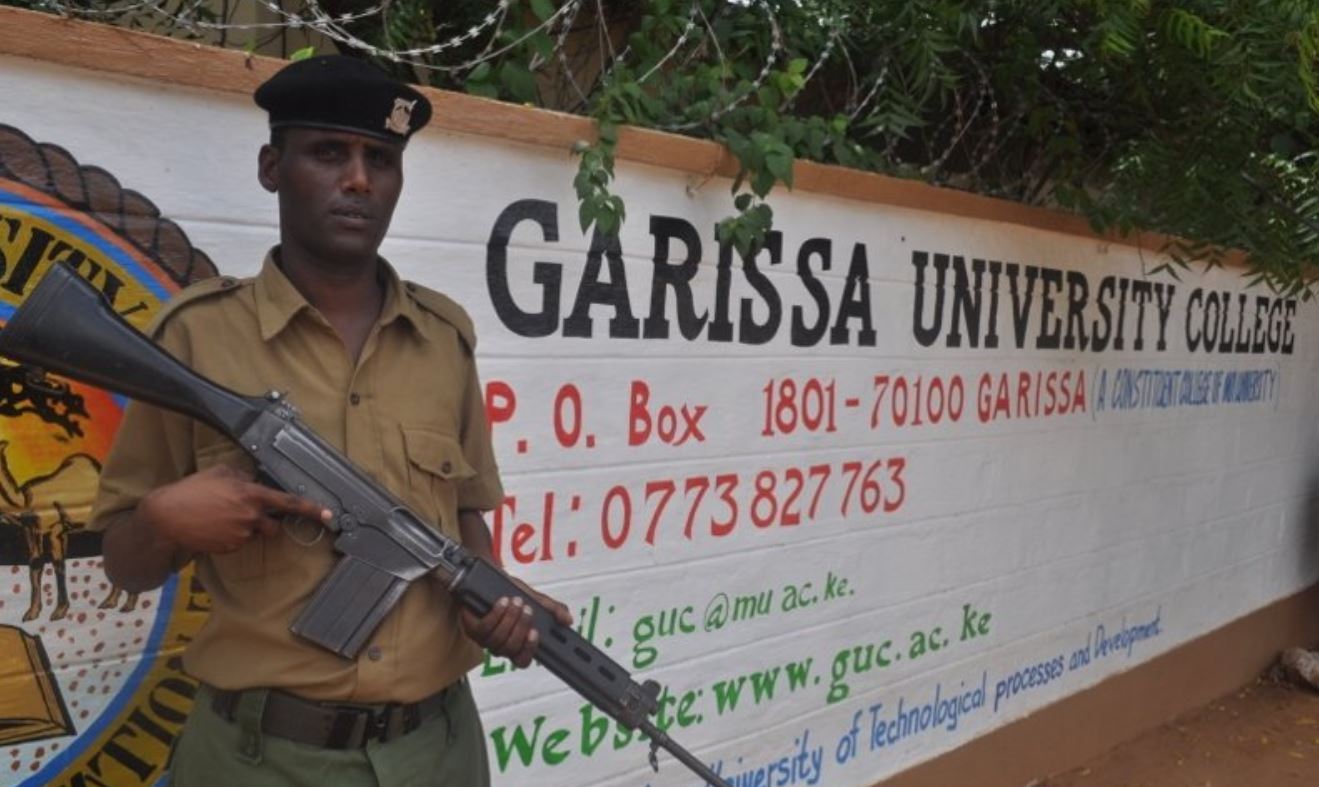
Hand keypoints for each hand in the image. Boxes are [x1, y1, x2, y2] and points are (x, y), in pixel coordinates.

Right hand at [137, 463, 331, 554]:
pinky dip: (231, 536)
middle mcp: (250, 516)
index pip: (287, 502)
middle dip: (266, 523)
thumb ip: (243, 476)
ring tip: (220, 518)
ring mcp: (240, 534)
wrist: (166, 518)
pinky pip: (239, 543)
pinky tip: (214, 527)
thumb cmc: (192, 491)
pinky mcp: (229, 548)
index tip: (328, 514)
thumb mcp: (220, 473)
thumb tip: (254, 480)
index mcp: (250, 494)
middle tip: (245, 514)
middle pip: (273, 526)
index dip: (310, 508)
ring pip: (254, 534)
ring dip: (245, 528)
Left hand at [460, 579, 572, 667]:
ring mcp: (485, 639)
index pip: (523, 661)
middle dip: (520, 627)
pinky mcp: (472, 629)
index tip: (535, 633)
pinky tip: (502, 603)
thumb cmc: (511, 592)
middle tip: (527, 609)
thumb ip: (553, 610)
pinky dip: (494, 615)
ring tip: (515, 601)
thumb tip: (568, 620)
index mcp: (517, 644)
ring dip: (508, 619)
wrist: (490, 578)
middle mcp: (500, 646)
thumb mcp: (536, 599)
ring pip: (497, 639)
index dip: (528, 651)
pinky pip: (483, 629)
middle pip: (511, 648)